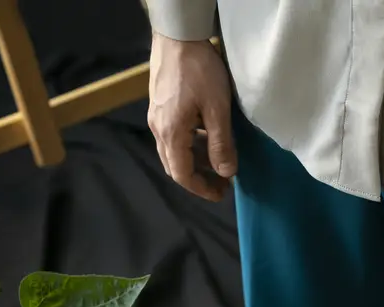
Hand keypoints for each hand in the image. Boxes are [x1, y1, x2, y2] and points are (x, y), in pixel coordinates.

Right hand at [147, 34, 235, 200]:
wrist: (178, 36)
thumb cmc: (199, 71)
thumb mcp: (217, 110)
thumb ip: (221, 144)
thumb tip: (226, 173)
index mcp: (171, 134)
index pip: (182, 175)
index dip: (201, 189)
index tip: (221, 194)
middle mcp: (158, 129)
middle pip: (175, 166)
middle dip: (198, 178)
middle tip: (222, 182)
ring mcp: (156, 116)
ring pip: (173, 151)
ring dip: (195, 161)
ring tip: (218, 162)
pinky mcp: (160, 105)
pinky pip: (173, 136)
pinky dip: (190, 145)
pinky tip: (207, 138)